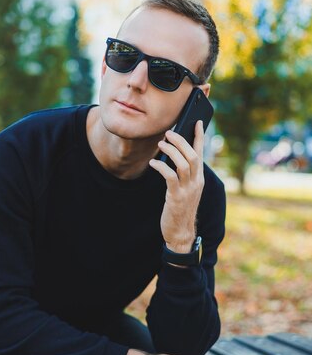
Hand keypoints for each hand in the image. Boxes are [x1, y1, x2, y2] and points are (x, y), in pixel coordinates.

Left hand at [149, 121, 204, 252]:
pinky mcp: (176, 197)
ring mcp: (187, 190)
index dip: (200, 137)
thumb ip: (183, 174)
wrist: (181, 233)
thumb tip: (173, 155)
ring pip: (183, 164)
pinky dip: (161, 167)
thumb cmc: (180, 208)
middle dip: (181, 141)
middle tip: (169, 132)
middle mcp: (196, 182)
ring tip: (161, 144)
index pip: (201, 153)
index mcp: (199, 178)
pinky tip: (153, 163)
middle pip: (192, 155)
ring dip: (171, 151)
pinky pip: (170, 177)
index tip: (198, 122)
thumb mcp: (185, 189)